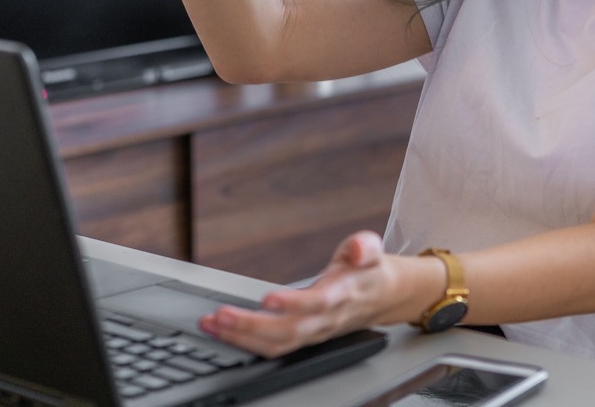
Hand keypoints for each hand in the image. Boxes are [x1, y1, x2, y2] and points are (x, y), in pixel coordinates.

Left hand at [199, 231, 403, 357]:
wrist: (381, 297)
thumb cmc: (368, 269)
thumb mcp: (371, 248)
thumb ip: (366, 246)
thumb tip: (359, 251)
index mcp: (342, 295)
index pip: (317, 303)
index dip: (293, 304)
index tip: (267, 299)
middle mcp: (325, 319)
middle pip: (289, 331)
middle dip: (252, 326)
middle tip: (221, 315)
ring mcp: (313, 332)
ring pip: (277, 345)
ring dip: (242, 338)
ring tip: (212, 324)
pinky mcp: (302, 338)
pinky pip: (273, 347)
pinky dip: (245, 342)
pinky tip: (222, 330)